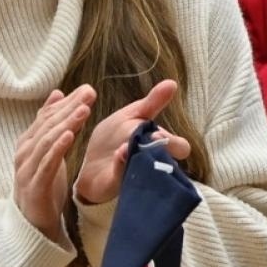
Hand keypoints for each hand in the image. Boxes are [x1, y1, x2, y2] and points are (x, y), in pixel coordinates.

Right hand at [13, 86, 95, 242]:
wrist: (33, 222)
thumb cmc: (43, 183)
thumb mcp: (49, 151)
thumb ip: (51, 125)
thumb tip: (57, 93)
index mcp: (29, 143)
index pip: (48, 117)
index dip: (66, 103)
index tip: (87, 89)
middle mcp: (25, 153)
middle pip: (48, 125)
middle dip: (69, 108)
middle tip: (89, 93)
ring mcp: (27, 169)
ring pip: (47, 141)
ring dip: (66, 123)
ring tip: (83, 110)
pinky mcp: (34, 185)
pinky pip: (46, 163)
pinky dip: (57, 148)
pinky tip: (69, 136)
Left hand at [75, 79, 194, 206]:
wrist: (87, 160)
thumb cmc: (115, 138)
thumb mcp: (134, 115)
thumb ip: (153, 102)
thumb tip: (172, 83)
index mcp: (158, 146)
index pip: (180, 148)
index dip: (174, 144)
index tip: (160, 134)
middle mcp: (150, 163)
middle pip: (168, 162)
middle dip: (161, 150)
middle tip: (153, 139)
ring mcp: (134, 174)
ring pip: (145, 171)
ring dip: (138, 156)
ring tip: (127, 147)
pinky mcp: (114, 184)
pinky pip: (120, 177)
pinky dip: (120, 164)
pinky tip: (117, 153)